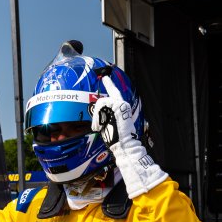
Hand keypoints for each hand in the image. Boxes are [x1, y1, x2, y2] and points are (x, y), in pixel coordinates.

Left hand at [91, 75, 166, 198]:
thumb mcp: (110, 125)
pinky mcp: (118, 105)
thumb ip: (106, 117)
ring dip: (97, 117)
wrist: (124, 144)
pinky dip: (98, 117)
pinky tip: (100, 125)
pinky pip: (102, 106)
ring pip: (101, 103)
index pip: (114, 94)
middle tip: (98, 121)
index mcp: (121, 109)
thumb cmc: (117, 139)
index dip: (109, 85)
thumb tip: (98, 118)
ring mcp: (121, 104)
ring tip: (99, 127)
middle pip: (103, 101)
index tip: (105, 78)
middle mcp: (122, 104)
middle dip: (97, 112)